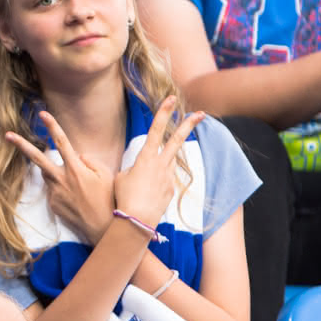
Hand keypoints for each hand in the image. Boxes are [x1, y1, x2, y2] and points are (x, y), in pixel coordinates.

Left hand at [5, 111, 116, 244]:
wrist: (104, 229)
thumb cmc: (109, 199)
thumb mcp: (106, 175)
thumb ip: (90, 160)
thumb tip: (77, 156)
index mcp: (75, 169)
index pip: (62, 142)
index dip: (53, 126)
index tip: (43, 114)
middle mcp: (61, 180)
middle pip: (37, 158)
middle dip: (21, 145)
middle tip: (7, 135)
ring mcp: (55, 193)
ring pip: (48, 174)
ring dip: (56, 172)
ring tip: (77, 187)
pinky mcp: (53, 204)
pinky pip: (54, 190)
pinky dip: (62, 189)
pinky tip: (76, 199)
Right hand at [114, 96, 201, 230]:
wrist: (137, 220)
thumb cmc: (124, 197)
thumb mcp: (120, 176)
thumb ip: (132, 167)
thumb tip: (138, 169)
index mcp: (146, 158)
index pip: (156, 130)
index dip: (163, 113)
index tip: (171, 99)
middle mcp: (161, 164)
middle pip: (177, 140)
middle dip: (188, 125)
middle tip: (200, 113)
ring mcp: (168, 177)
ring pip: (170, 161)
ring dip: (161, 163)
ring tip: (144, 178)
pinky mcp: (171, 189)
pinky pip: (164, 179)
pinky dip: (156, 182)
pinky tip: (146, 193)